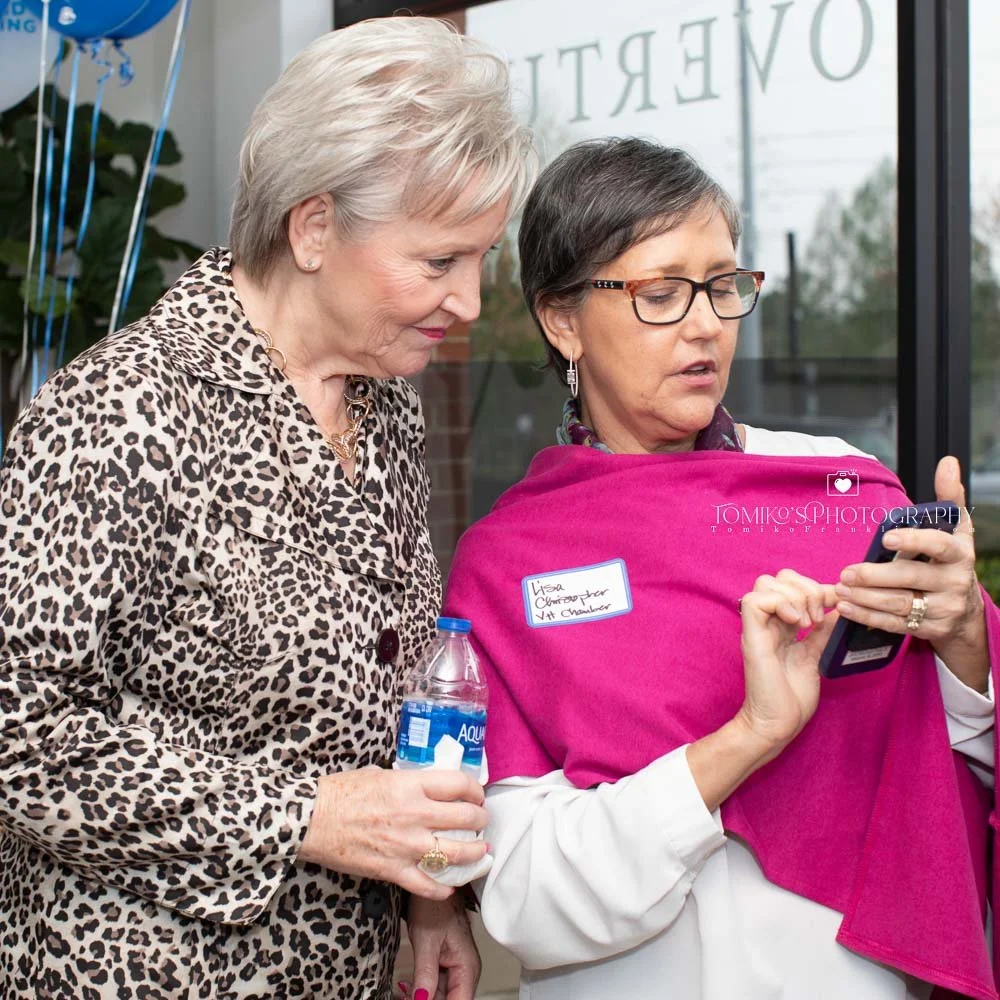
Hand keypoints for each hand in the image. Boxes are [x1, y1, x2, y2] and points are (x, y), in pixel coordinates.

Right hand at [298, 767, 488, 899]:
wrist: (311, 819)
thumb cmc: (342, 791)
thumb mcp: (381, 774)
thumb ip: (409, 782)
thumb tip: (429, 786)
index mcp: (411, 785)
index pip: (459, 784)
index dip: (475, 789)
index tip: (476, 794)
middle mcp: (415, 814)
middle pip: (466, 817)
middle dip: (481, 819)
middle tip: (481, 821)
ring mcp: (406, 845)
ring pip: (456, 853)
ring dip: (475, 853)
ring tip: (479, 852)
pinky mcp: (393, 870)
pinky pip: (428, 884)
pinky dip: (444, 888)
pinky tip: (450, 885)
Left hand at [401, 894, 480, 999]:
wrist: (435, 883)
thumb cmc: (436, 905)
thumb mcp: (426, 942)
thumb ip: (426, 975)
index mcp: (467, 968)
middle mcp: (465, 970)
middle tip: (405, 998)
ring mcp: (455, 967)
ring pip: (441, 995)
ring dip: (423, 998)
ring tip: (403, 994)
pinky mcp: (445, 962)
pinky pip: (436, 985)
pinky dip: (421, 990)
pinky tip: (407, 990)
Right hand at [737, 569, 838, 756]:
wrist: (777, 722)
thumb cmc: (792, 696)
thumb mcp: (814, 656)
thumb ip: (822, 632)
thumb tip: (838, 610)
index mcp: (782, 624)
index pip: (792, 584)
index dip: (817, 587)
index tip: (836, 603)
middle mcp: (768, 621)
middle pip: (778, 577)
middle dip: (806, 588)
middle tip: (818, 617)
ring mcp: (758, 627)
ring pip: (766, 583)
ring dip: (795, 597)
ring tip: (807, 623)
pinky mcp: (752, 636)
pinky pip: (755, 601)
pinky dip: (780, 604)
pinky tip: (795, 623)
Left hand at [833, 456, 986, 691]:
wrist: (965, 611)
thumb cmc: (950, 561)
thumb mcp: (956, 530)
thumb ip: (949, 498)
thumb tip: (947, 462)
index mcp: (959, 553)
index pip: (939, 546)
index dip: (914, 541)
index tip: (886, 538)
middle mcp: (954, 581)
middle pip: (910, 577)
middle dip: (875, 576)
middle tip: (846, 572)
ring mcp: (943, 608)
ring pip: (900, 603)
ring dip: (866, 597)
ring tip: (840, 588)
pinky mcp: (928, 629)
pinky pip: (895, 624)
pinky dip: (868, 616)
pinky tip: (846, 608)